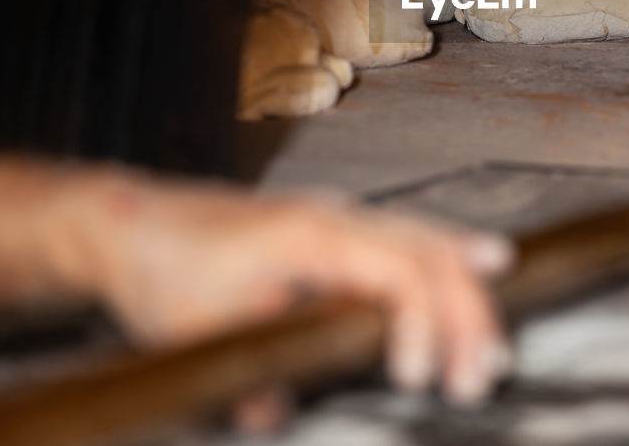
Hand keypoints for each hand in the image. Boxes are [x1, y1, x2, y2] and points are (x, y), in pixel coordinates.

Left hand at [75, 173, 513, 408]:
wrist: (133, 221)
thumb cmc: (165, 263)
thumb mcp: (197, 330)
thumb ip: (250, 372)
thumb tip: (281, 411)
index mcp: (308, 233)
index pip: (395, 269)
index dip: (421, 321)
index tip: (419, 375)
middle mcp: (336, 216)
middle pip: (428, 252)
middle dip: (467, 310)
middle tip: (486, 369)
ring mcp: (340, 218)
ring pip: (426, 239)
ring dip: (465, 290)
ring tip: (495, 341)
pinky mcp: (336, 230)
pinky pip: (409, 238)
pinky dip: (449, 258)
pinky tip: (480, 265)